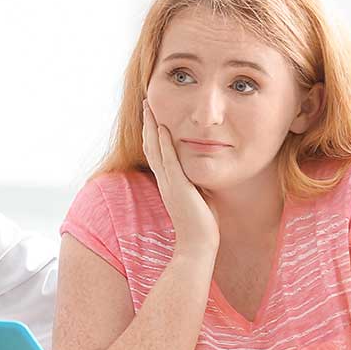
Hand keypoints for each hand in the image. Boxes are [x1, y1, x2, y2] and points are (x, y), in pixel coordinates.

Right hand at [141, 100, 219, 254]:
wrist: (198, 246)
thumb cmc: (202, 226)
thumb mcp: (199, 197)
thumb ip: (197, 183)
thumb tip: (203, 173)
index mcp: (168, 183)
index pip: (157, 153)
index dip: (153, 133)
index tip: (153, 115)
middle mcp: (164, 181)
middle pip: (150, 146)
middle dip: (148, 123)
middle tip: (147, 103)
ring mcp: (169, 184)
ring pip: (155, 150)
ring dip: (151, 127)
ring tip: (149, 107)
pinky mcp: (177, 188)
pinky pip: (169, 161)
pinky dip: (164, 144)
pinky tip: (162, 128)